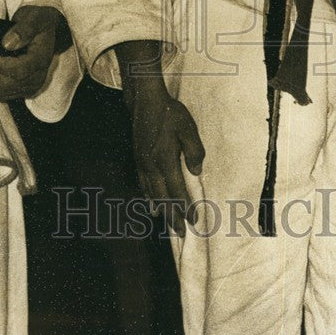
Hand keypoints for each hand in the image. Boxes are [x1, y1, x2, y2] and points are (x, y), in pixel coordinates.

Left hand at [0, 5, 62, 100]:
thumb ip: (25, 29)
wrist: (44, 32)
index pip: (20, 69)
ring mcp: (26, 86)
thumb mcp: (36, 18)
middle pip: (6, 83)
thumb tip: (8, 43)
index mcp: (41, 60)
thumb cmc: (39, 23)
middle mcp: (36, 77)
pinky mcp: (17, 89)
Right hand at [118, 41, 204, 236]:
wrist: (145, 102)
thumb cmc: (169, 113)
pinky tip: (151, 204)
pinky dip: (148, 197)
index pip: (177, 190)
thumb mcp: (188, 128)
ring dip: (161, 210)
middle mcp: (151, 166)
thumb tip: (197, 171)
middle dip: (173, 216)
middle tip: (181, 233)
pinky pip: (143, 185)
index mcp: (165, 160)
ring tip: (168, 224)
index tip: (193, 220)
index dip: (185, 206)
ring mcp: (142, 164)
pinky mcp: (138, 159)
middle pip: (163, 197)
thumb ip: (194, 150)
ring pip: (152, 193)